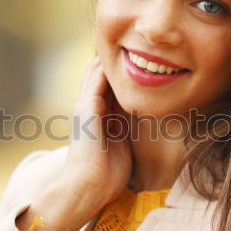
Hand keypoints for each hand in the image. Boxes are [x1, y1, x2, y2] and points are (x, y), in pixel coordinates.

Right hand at [14, 56, 131, 230]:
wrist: (88, 187)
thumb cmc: (106, 175)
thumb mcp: (121, 144)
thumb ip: (125, 129)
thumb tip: (143, 119)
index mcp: (97, 116)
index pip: (110, 86)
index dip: (125, 74)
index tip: (145, 60)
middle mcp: (89, 107)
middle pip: (101, 74)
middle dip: (118, 61)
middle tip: (140, 45)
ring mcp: (85, 105)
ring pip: (97, 71)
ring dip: (113, 58)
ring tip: (132, 42)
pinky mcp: (86, 106)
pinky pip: (97, 78)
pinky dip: (109, 66)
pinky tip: (126, 55)